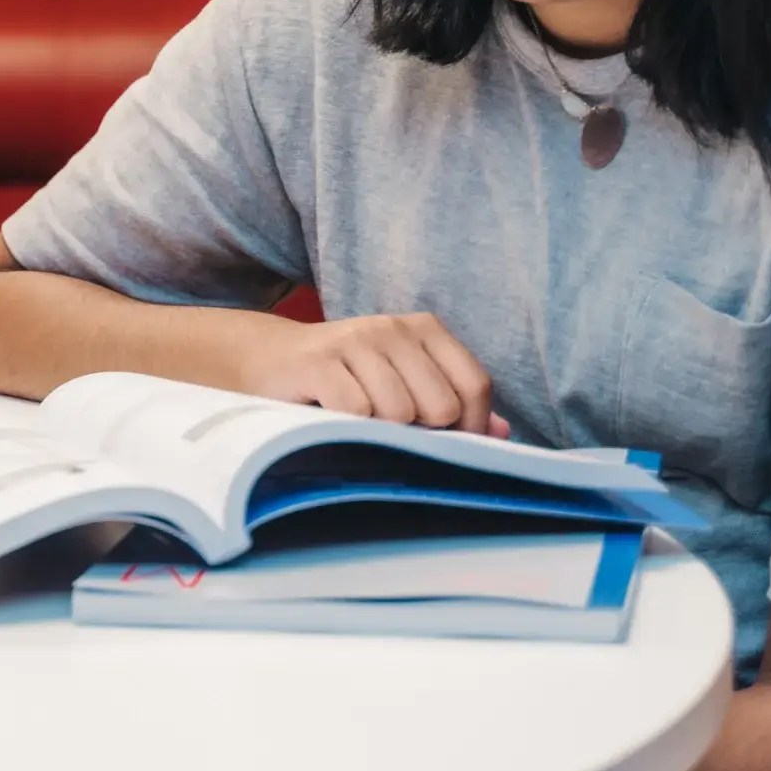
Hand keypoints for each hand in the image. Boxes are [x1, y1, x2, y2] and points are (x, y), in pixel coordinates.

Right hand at [244, 313, 506, 435]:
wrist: (267, 362)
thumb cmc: (345, 380)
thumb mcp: (401, 383)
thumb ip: (451, 403)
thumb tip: (502, 433)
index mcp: (423, 329)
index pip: (475, 385)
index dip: (468, 427)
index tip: (443, 443)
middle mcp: (392, 327)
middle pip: (441, 405)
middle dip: (419, 432)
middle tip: (387, 428)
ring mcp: (354, 340)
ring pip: (399, 413)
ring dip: (378, 431)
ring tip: (355, 421)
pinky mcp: (318, 361)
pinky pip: (357, 412)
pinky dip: (346, 427)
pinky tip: (330, 416)